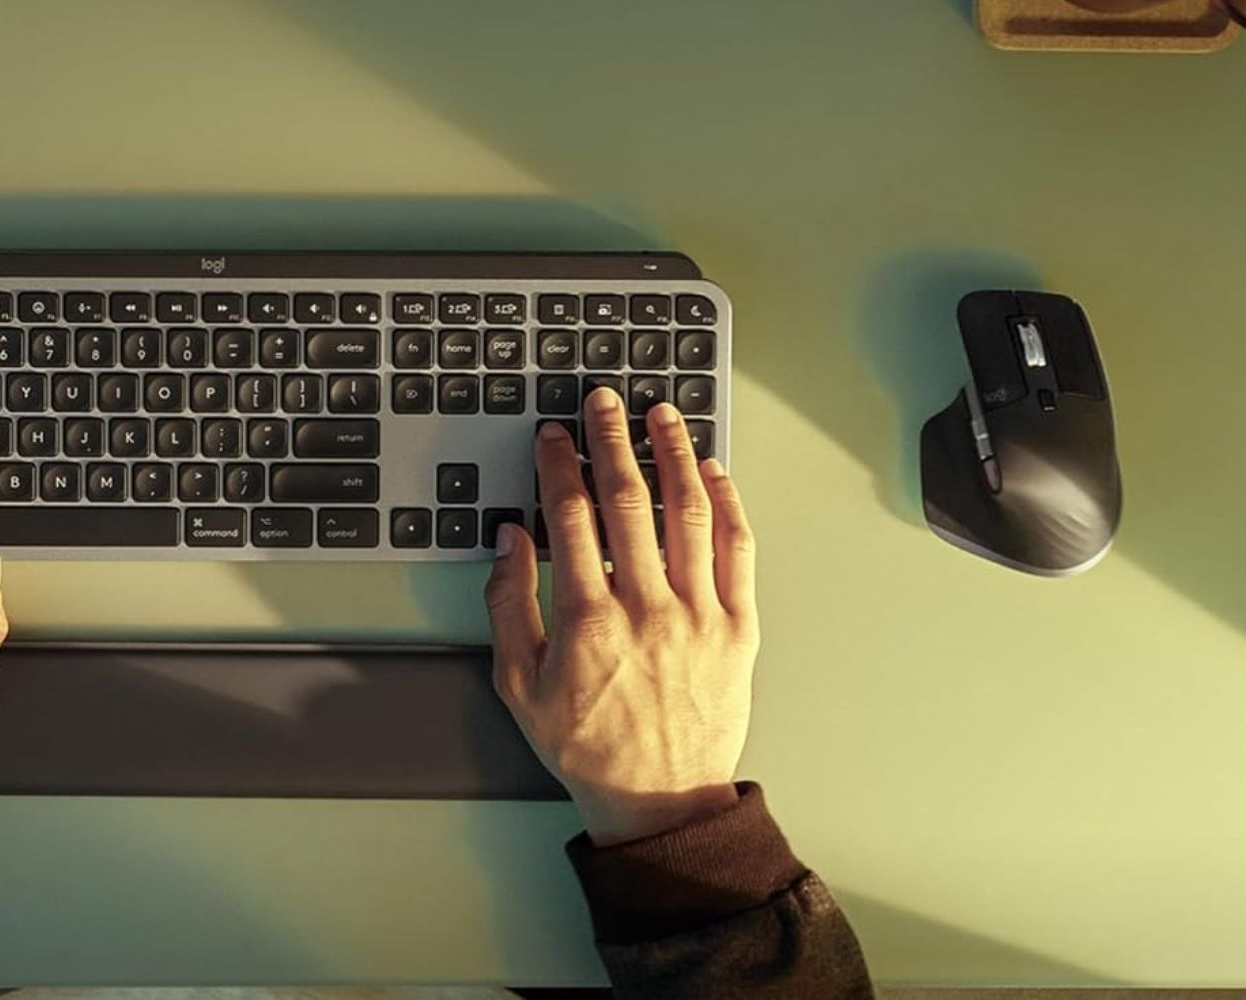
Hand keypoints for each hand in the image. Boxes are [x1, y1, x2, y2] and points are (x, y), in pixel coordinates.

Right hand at [486, 388, 758, 845]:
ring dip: (674, 454)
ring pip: (688, 512)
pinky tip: (713, 472)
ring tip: (662, 415)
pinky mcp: (737, 627)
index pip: (570, 517)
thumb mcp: (517, 684)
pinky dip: (726, 504)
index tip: (555, 437)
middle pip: (629, 500)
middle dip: (613, 441)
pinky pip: (736, 550)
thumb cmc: (587, 746)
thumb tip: (508, 541)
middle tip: (604, 402)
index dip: (560, 466)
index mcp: (586, 620)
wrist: (659, 799)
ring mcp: (698, 615)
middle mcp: (646, 608)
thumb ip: (507, 605)